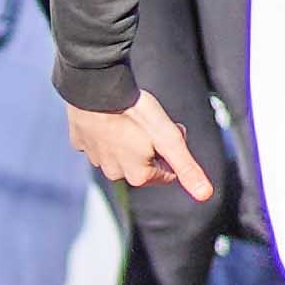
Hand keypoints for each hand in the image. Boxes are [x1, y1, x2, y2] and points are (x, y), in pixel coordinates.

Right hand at [67, 89, 215, 200]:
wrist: (97, 88)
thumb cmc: (136, 113)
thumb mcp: (169, 139)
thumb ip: (187, 167)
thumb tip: (205, 195)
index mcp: (138, 176)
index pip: (167, 173)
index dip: (171, 151)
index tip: (166, 131)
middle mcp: (114, 173)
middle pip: (142, 164)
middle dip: (149, 147)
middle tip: (148, 123)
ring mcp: (94, 158)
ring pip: (119, 154)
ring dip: (127, 141)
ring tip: (128, 118)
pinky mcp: (79, 142)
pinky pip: (97, 143)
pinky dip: (104, 134)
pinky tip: (107, 118)